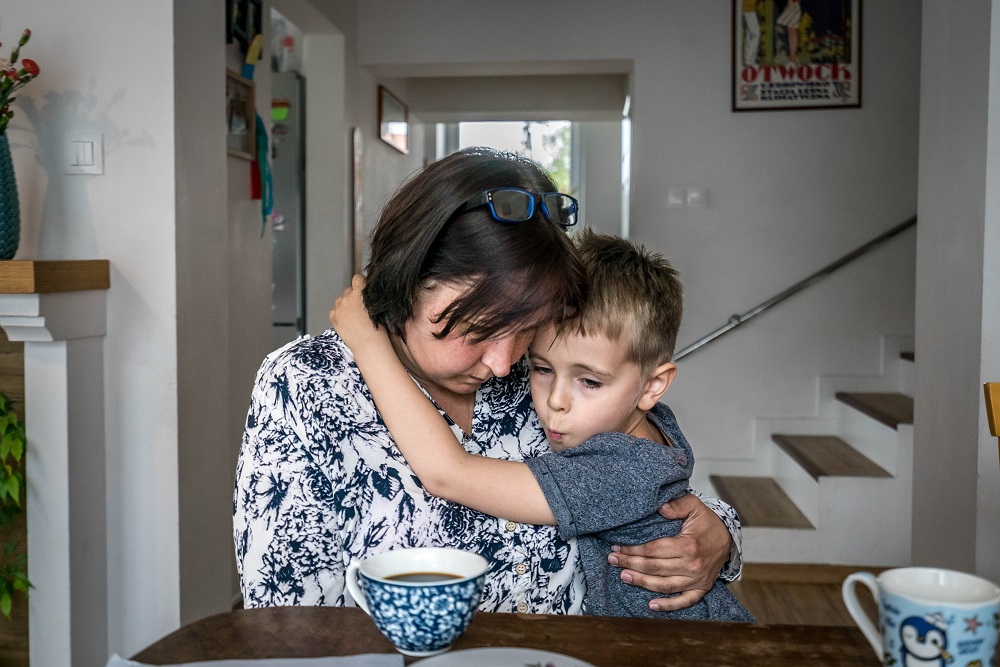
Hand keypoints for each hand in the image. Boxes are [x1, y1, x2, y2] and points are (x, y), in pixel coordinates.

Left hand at [328, 275, 388, 352]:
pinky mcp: (334, 318)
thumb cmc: (379, 327)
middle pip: (348, 290)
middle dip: (353, 296)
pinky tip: (348, 322)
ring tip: (354, 317)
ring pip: (340, 301)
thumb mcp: (379, 306)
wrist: (369, 344)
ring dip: (346, 305)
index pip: (357, 278)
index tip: (363, 288)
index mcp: (361, 292)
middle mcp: (348, 297)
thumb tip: (369, 290)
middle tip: (361, 308)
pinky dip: (339, 314)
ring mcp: (339, 308)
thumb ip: (372, 295)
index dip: (361, 283)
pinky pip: (334, 311)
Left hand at [607, 493, 731, 611]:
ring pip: (664, 585)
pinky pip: (684, 601)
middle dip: (630, 563)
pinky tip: (651, 605)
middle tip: (613, 560)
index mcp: (688, 546)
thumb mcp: (694, 506)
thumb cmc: (707, 521)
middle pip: (655, 568)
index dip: (633, 550)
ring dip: (642, 582)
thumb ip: (677, 505)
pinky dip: (668, 606)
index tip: (617, 547)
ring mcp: (697, 580)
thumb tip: (660, 508)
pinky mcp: (701, 589)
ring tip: (624, 576)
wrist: (729, 537)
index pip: (653, 550)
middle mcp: (692, 566)